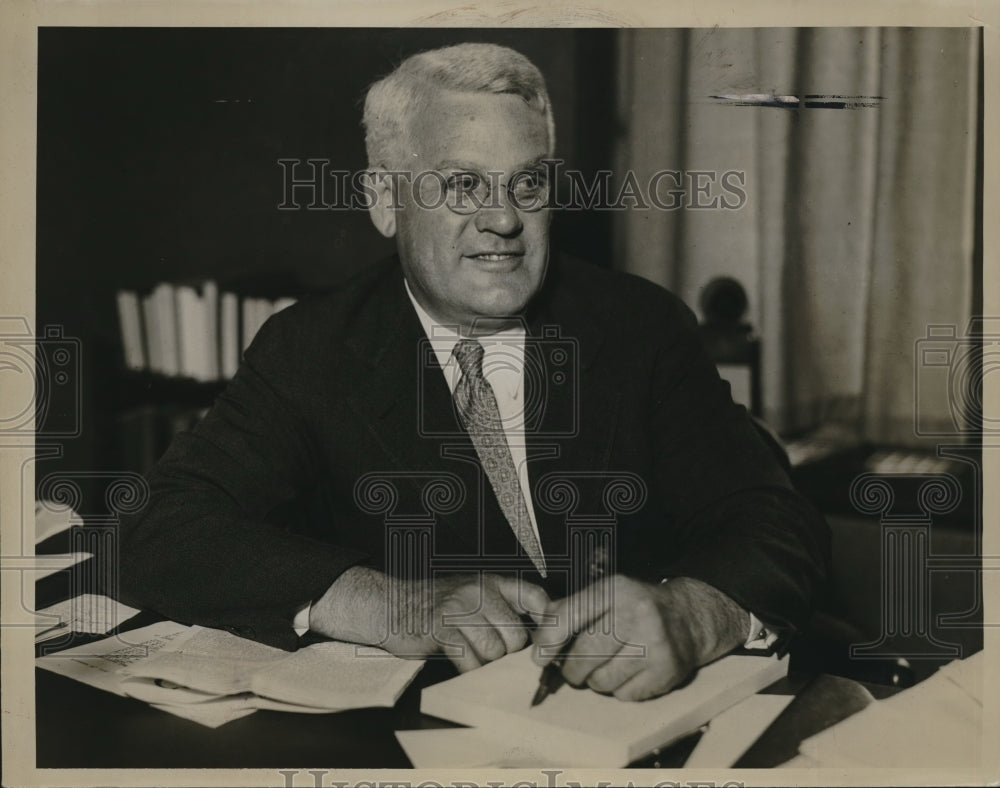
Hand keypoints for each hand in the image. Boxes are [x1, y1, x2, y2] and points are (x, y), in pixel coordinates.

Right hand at [309, 567, 548, 671]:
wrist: (392, 606)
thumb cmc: (438, 608)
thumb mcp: (474, 596)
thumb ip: (505, 609)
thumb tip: (541, 639)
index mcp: (492, 582)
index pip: (535, 596)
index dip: (547, 621)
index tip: (544, 643)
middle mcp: (479, 590)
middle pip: (515, 638)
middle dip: (504, 653)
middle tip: (486, 650)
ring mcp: (460, 609)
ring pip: (493, 653)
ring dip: (483, 663)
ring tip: (467, 651)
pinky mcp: (442, 629)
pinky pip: (469, 662)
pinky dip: (466, 668)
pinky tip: (456, 659)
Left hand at [530, 575, 748, 700]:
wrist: (687, 618)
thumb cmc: (634, 606)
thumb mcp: (604, 594)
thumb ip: (568, 610)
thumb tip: (539, 642)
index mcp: (615, 589)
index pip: (569, 616)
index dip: (548, 640)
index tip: (540, 657)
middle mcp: (636, 614)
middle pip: (583, 656)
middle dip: (571, 668)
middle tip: (574, 667)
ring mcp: (654, 644)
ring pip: (601, 681)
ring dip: (594, 681)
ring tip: (604, 667)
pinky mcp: (666, 671)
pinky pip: (623, 695)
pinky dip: (618, 689)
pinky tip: (627, 672)